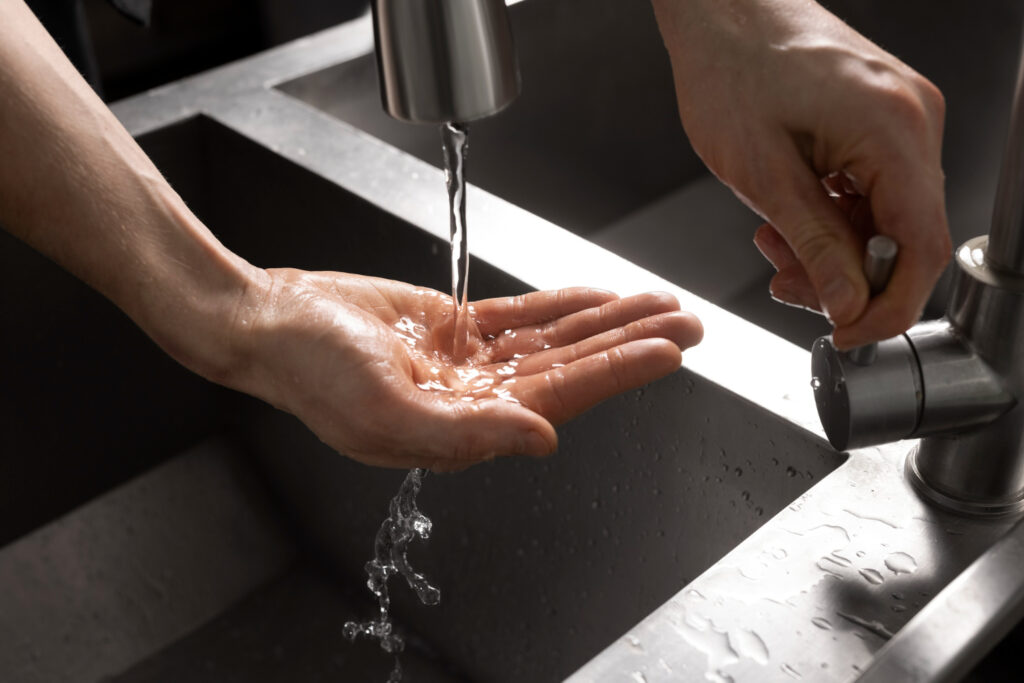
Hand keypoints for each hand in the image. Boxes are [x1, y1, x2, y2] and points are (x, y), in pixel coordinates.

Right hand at [229, 269, 702, 470]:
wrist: (270, 323)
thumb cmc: (311, 373)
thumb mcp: (385, 410)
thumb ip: (468, 433)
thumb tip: (545, 438)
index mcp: (465, 428)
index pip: (561, 396)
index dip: (618, 371)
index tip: (668, 348)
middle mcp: (476, 399)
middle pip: (572, 367)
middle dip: (631, 343)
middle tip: (688, 321)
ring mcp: (467, 363)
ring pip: (554, 340)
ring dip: (606, 321)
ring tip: (657, 302)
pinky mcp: (452, 328)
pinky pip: (520, 316)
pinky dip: (560, 306)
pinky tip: (594, 298)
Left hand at [651, 0, 950, 347]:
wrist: (722, 11)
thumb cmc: (730, 69)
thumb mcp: (763, 174)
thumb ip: (814, 244)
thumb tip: (849, 304)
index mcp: (893, 129)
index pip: (920, 247)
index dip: (887, 305)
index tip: (847, 333)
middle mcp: (913, 120)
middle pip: (905, 237)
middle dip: (845, 276)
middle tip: (787, 283)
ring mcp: (902, 117)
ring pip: (885, 218)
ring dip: (831, 248)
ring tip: (773, 243)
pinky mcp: (881, 119)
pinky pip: (872, 189)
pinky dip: (832, 217)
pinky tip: (788, 218)